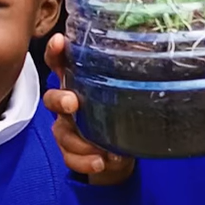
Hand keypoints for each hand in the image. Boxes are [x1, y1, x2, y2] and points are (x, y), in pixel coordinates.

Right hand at [42, 34, 134, 185]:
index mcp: (79, 82)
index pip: (61, 62)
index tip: (60, 41)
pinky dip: (84, 162)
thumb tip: (152, 53)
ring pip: (60, 132)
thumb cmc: (122, 113)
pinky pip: (69, 156)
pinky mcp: (69, 150)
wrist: (119, 152)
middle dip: (59, 99)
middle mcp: (68, 102)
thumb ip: (129, 75)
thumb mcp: (125, 92)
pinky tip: (100, 162)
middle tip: (73, 104)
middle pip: (51, 97)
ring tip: (100, 152)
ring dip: (78, 142)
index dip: (56, 50)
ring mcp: (66, 127)